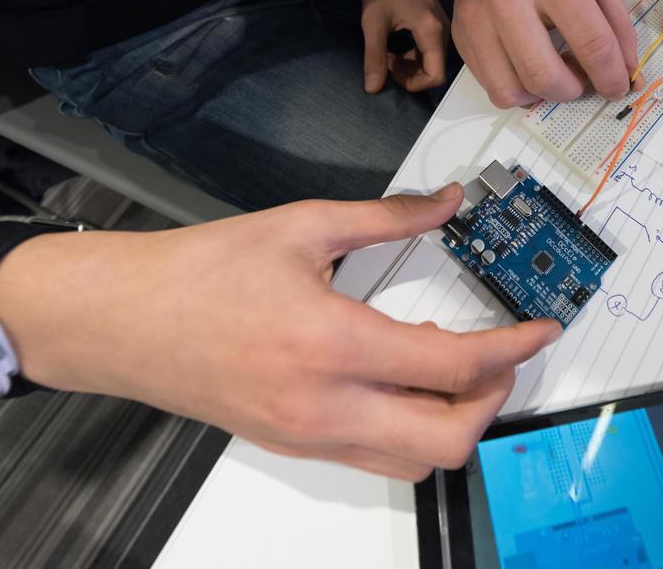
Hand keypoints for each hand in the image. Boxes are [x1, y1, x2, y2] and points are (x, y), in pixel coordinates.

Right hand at [0, 184, 562, 481]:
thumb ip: (388, 216)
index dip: (513, 348)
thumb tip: (449, 200)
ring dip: (453, 422)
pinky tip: (404, 375)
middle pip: (447, 442)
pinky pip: (375, 458)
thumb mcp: (301, 225)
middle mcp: (326, 408)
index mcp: (333, 345)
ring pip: (414, 462)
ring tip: (458, 366)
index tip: (540, 328)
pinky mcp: (294, 446)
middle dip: (493, 401)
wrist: (122, 321)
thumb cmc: (200, 272)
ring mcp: (309, 438)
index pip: (454, 365)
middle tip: (503, 354)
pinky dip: (409, 427)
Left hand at [361, 0, 449, 92]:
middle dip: (408, 74)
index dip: (412, 84)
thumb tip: (372, 89)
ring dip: (408, 64)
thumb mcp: (373, 22)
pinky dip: (411, 53)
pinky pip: (428, 47)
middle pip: (434, 69)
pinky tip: (392, 43)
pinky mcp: (435, 20)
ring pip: (431, 59)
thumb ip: (374, 57)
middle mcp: (443, 30)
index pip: (435, 76)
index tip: (388, 71)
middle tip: (383, 61)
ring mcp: (441, 24)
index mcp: (433, 31)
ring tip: (385, 53)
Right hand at [454, 0, 636, 107]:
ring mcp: (476, 16)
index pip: (590, 43)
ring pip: (512, 91)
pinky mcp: (461, 33)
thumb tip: (628, 75)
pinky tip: (530, 68)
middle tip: (583, 80)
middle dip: (573, 91)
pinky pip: (491, 87)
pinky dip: (518, 89)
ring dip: (543, 95)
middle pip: (545, 76)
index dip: (611, 76)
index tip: (617, 87)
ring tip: (556, 73)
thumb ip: (618, 25)